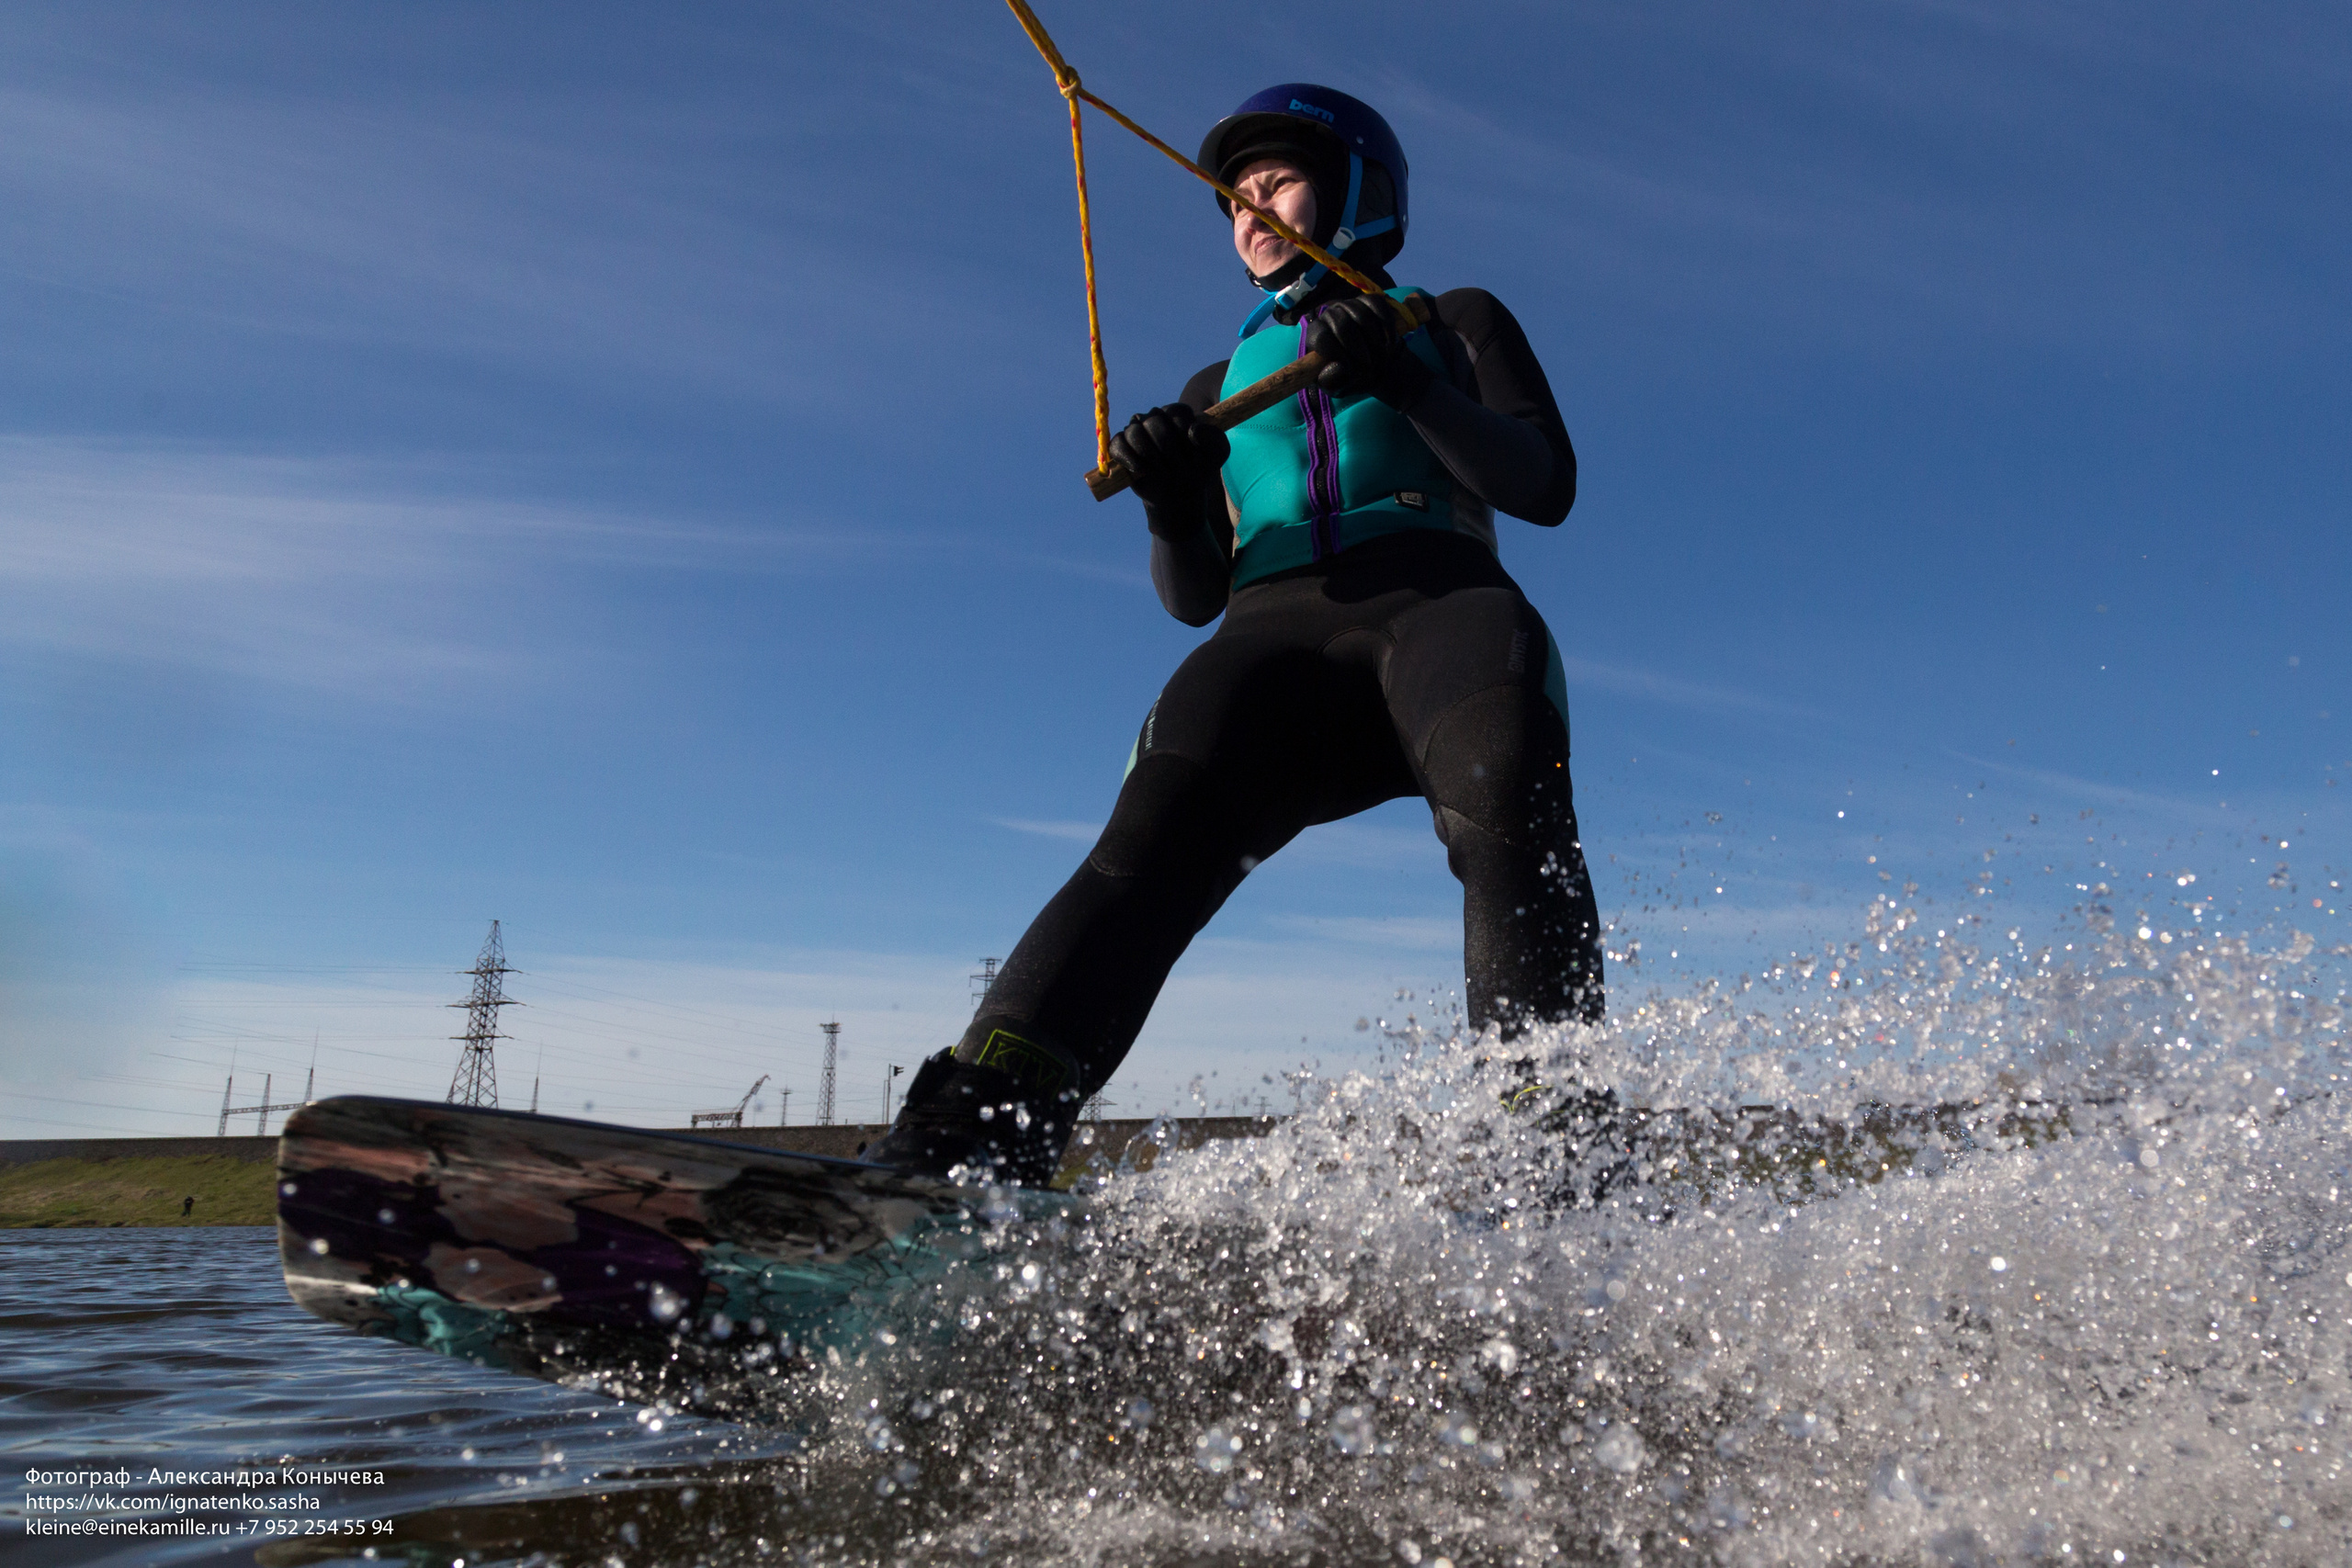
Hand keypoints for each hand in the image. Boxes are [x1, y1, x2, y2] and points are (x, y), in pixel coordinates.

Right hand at [1109, 404, 1228, 507]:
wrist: (1179, 495)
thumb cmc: (1198, 470)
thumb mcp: (1217, 455)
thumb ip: (1214, 439)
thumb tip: (1193, 430)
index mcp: (1177, 414)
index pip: (1176, 412)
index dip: (1184, 435)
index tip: (1193, 454)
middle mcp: (1154, 417)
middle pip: (1154, 421)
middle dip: (1167, 448)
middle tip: (1178, 467)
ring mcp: (1136, 431)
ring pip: (1134, 432)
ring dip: (1150, 455)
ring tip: (1161, 471)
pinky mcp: (1120, 446)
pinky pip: (1117, 445)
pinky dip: (1129, 458)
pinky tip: (1141, 471)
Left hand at [1302, 293, 1406, 393]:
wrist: (1371, 364)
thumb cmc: (1349, 376)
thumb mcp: (1336, 386)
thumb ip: (1332, 382)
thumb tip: (1339, 368)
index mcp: (1315, 334)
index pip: (1322, 336)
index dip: (1338, 352)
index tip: (1352, 369)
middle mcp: (1329, 315)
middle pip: (1342, 325)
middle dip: (1359, 349)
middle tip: (1370, 366)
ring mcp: (1349, 304)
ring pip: (1362, 316)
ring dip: (1374, 340)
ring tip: (1381, 357)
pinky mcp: (1368, 300)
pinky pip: (1377, 306)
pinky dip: (1386, 325)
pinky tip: (1390, 341)